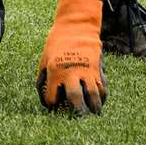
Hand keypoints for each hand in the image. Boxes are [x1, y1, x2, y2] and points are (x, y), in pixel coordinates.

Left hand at [37, 0, 106, 114]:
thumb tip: (43, 96)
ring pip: (93, 96)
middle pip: (76, 100)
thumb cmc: (57, 42)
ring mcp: (86, 71)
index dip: (52, 105)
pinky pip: (102, 87)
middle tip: (77, 119)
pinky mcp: (97, 68)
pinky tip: (100, 101)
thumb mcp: (44, 58)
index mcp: (55, 71)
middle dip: (76, 112)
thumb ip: (43, 78)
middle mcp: (71, 73)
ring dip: (94, 108)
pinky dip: (102, 97)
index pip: (52, 98)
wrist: (76, 25)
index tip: (54, 107)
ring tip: (93, 114)